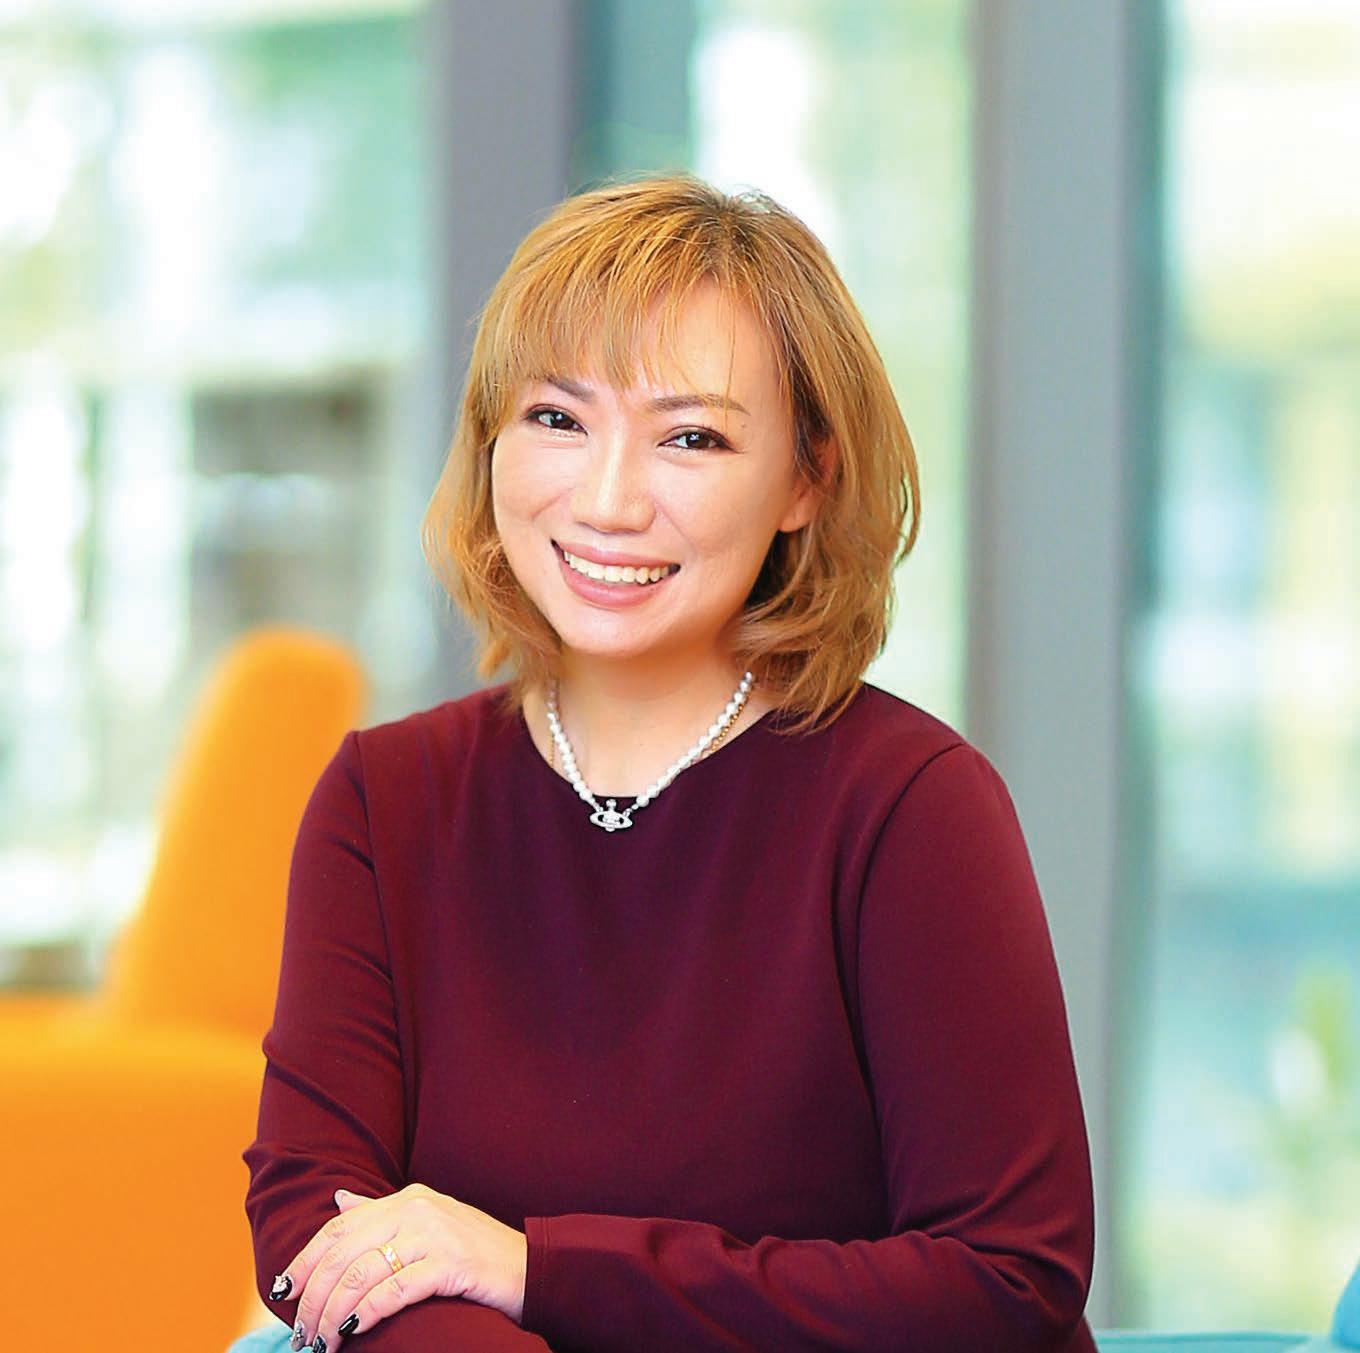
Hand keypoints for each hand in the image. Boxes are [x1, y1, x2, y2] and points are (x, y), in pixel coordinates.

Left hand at [280, 1182, 527, 1348]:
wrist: (529, 1267)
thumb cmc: (474, 1253)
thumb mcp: (427, 1225)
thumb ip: (381, 1214)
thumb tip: (339, 1201)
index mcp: (408, 1198)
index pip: (340, 1226)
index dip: (306, 1259)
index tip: (283, 1291)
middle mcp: (417, 1209)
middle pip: (344, 1253)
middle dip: (314, 1297)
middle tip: (302, 1334)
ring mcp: (434, 1234)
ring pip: (362, 1274)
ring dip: (333, 1315)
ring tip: (322, 1343)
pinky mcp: (450, 1264)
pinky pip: (394, 1290)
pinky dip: (366, 1314)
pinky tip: (354, 1331)